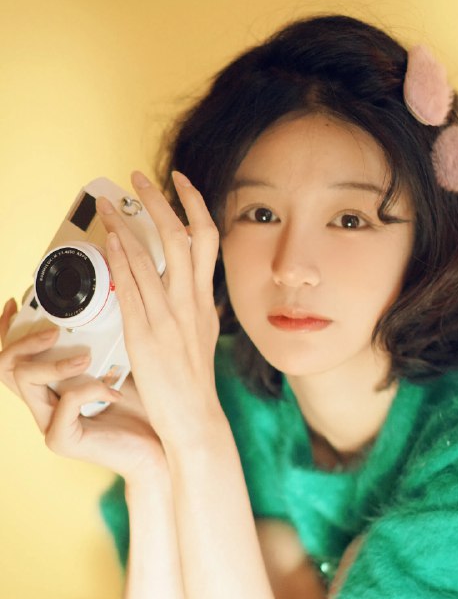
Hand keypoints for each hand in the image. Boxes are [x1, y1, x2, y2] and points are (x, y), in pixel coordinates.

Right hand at [0, 299, 165, 477]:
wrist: (162, 448)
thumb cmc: (145, 407)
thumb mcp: (120, 365)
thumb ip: (100, 342)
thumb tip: (98, 304)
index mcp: (50, 389)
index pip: (12, 359)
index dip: (6, 330)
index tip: (16, 301)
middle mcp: (42, 407)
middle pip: (5, 367)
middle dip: (22, 340)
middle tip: (54, 330)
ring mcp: (49, 425)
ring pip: (25, 381)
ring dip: (54, 362)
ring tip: (85, 358)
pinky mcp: (63, 440)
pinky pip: (65, 403)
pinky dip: (91, 389)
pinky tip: (114, 391)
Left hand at [96, 170, 221, 440]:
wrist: (195, 420)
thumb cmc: (193, 386)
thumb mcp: (200, 340)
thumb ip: (193, 312)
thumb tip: (187, 292)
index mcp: (205, 303)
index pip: (207, 240)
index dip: (194, 205)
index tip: (179, 181)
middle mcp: (192, 304)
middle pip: (183, 236)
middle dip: (161, 200)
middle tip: (139, 177)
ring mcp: (171, 318)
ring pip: (155, 255)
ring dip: (130, 222)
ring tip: (110, 203)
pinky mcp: (148, 335)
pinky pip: (134, 287)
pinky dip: (122, 258)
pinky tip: (110, 240)